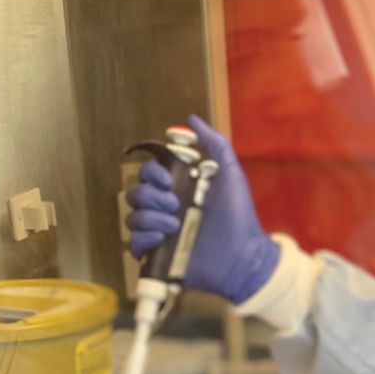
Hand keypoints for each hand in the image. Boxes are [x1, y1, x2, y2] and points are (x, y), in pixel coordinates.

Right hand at [125, 115, 280, 303]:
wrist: (242, 255)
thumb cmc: (238, 215)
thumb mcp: (230, 172)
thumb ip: (214, 143)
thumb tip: (191, 118)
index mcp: (179, 188)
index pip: (148, 173)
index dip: (152, 173)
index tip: (169, 180)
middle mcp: (166, 208)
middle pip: (134, 193)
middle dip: (151, 196)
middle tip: (175, 204)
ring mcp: (160, 232)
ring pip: (132, 217)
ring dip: (149, 218)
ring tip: (175, 225)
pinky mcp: (158, 255)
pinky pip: (133, 244)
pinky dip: (142, 239)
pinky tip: (161, 239)